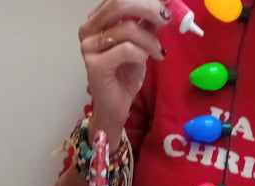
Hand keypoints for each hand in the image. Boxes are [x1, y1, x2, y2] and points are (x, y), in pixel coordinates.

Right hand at [79, 0, 168, 146]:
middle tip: (166, 18)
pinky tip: (144, 61)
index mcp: (97, 19)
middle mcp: (89, 29)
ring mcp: (89, 47)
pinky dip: (141, 54)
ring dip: (149, 39)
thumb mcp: (140, 43)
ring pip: (127, 28)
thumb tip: (164, 2)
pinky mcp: (94, 65)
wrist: (115, 107)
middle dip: (149, 7)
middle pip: (120, 2)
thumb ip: (146, 22)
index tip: (166, 2)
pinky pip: (126, 49)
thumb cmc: (125, 75)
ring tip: (157, 51)